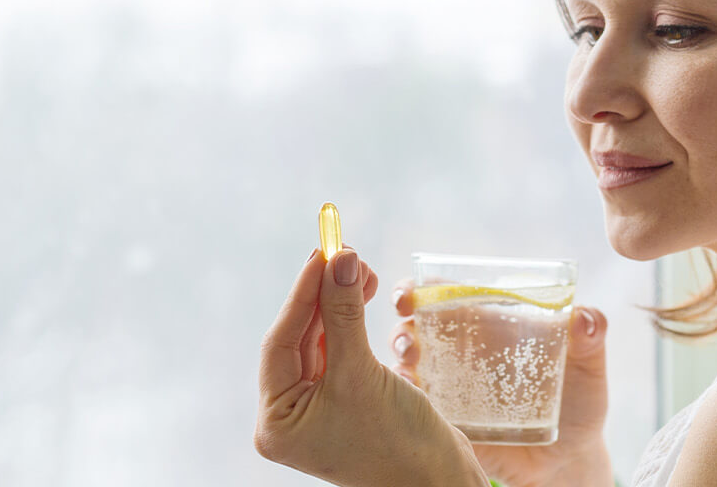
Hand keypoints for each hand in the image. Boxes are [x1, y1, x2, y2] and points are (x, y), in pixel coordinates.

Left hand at [255, 246, 488, 486]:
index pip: (279, 343)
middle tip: (344, 252)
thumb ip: (345, 314)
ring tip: (362, 269)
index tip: (322, 253)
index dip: (301, 293)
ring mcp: (318, 409)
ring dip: (340, 303)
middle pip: (299, 338)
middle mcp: (290, 415)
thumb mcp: (362, 375)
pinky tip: (362, 294)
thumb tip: (340, 259)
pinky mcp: (347, 401)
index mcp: (276, 422)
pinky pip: (341, 351)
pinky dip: (351, 322)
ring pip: (322, 340)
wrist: (439, 483)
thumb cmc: (396, 445)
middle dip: (323, 294)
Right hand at [388, 278, 614, 486]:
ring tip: (410, 356)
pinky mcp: (449, 421)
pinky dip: (404, 394)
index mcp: (491, 327)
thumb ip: (591, 337)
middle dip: (403, 316)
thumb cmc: (579, 402)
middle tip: (407, 319)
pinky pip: (416, 405)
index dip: (423, 287)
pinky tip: (409, 391)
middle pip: (417, 323)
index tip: (414, 290)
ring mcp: (451, 387)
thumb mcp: (589, 366)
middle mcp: (463, 353)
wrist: (570, 459)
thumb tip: (585, 319)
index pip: (448, 296)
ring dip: (399, 351)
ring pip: (408, 361)